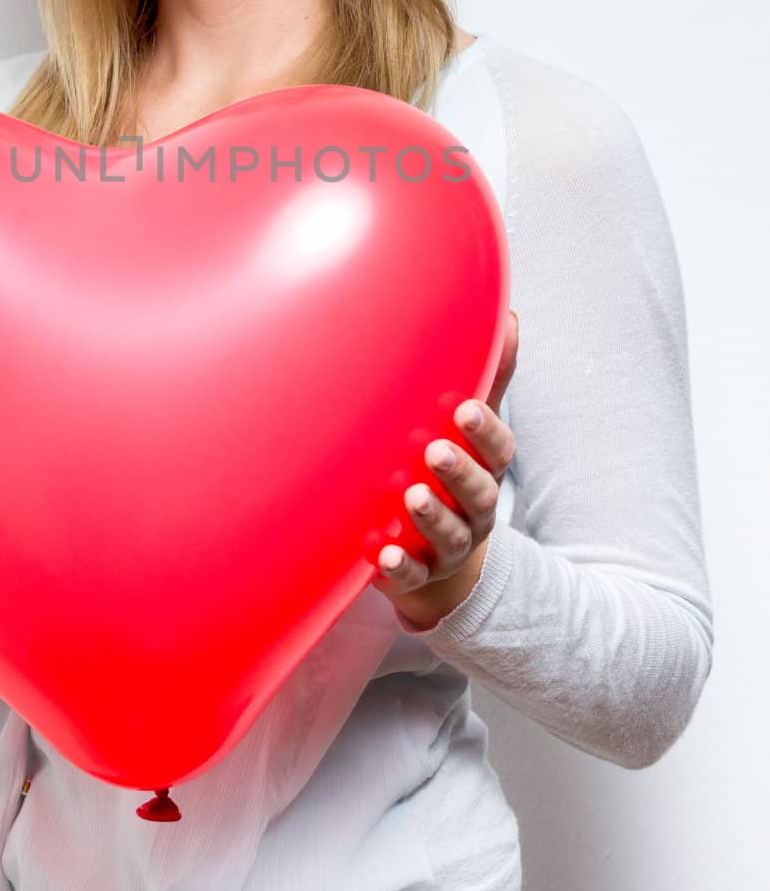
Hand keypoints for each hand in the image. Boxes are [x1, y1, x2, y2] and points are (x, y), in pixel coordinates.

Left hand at [369, 310, 518, 623]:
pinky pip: (413, 576)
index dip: (485, 432)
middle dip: (460, 472)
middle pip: (479, 493)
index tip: (464, 410)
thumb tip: (508, 314)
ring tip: (411, 497)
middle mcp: (474, 509)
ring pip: (450, 535)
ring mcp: (449, 546)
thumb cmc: (455, 474)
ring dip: (432, 517)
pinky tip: (383, 555)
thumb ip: (490, 378)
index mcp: (487, 470)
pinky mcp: (419, 575)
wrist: (443, 560)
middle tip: (436, 451)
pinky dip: (401, 567)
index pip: (498, 451)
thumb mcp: (474, 430)